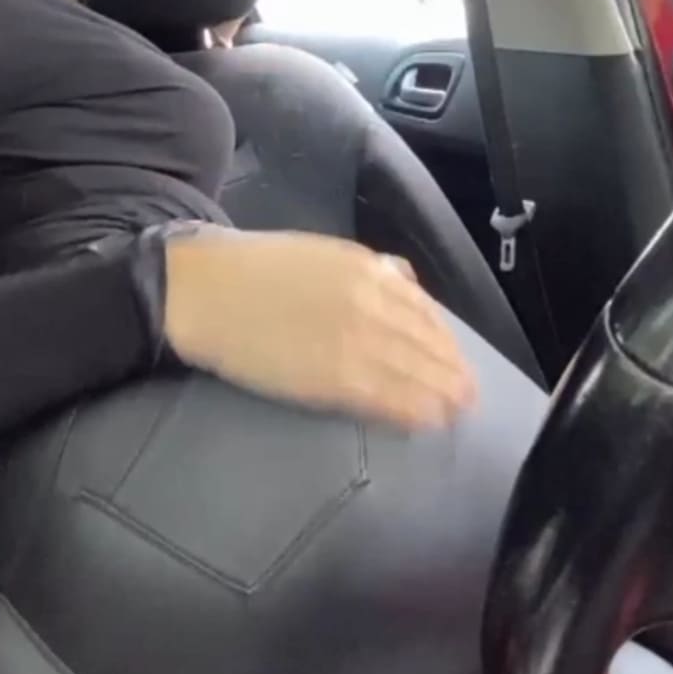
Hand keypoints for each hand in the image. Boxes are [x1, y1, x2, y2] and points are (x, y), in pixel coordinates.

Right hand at [163, 229, 476, 429]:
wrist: (204, 289)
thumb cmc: (254, 269)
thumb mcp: (321, 252)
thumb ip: (367, 268)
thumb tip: (403, 282)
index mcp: (366, 270)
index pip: (423, 310)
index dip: (445, 339)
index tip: (457, 358)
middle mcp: (371, 303)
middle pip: (426, 343)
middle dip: (451, 371)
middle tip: (468, 395)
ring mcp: (355, 341)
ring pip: (415, 372)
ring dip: (442, 394)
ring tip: (457, 411)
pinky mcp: (333, 377)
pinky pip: (387, 396)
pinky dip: (413, 409)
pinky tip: (428, 421)